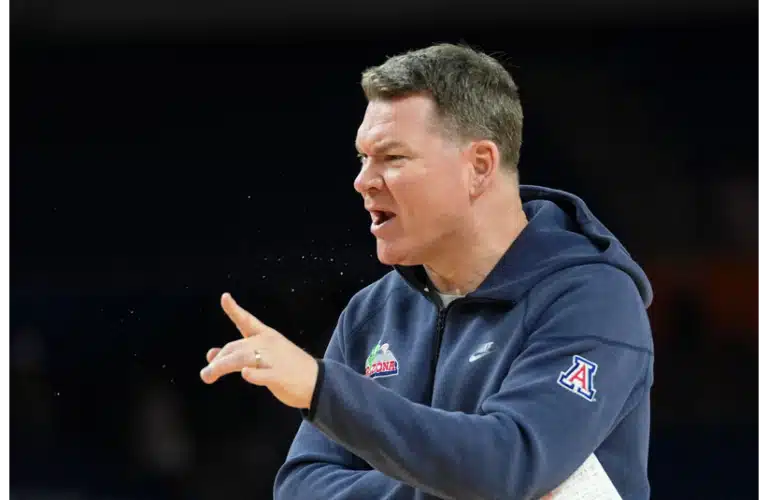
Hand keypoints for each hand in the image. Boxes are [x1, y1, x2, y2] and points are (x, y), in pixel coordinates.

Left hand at [200, 293, 318, 409]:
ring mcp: (275, 360)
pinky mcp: (280, 376)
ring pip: (243, 358)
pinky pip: (263, 373)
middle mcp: (269, 344)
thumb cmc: (288, 368)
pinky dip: (253, 374)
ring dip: (222, 366)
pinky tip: (245, 374)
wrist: (320, 382)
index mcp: (266, 336)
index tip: (224, 297)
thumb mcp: (264, 357)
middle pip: (236, 347)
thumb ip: (239, 355)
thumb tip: (210, 356)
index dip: (234, 309)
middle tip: (205, 375)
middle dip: (217, 361)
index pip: (247, 320)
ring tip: (208, 376)